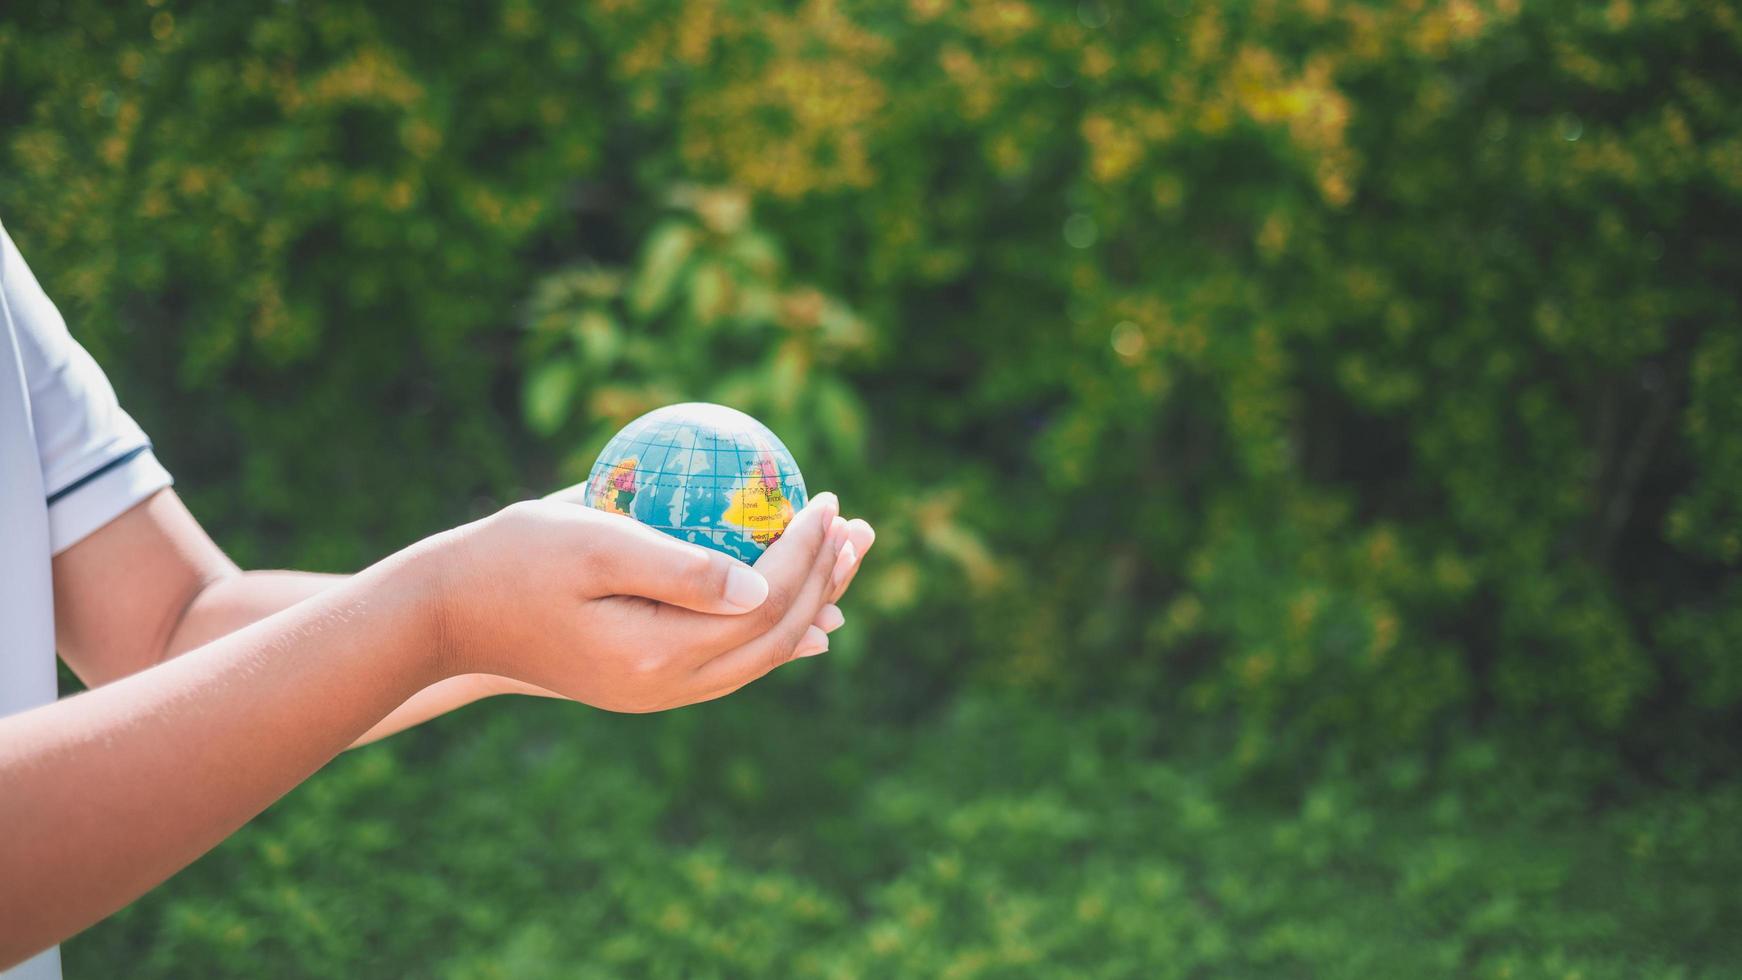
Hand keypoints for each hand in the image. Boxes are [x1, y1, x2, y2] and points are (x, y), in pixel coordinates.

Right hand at [415, 492, 867, 711]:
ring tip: (843, 558)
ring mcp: (658, 694)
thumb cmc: (513, 559)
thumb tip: (763, 584)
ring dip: (809, 604)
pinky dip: (770, 624)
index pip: (765, 603)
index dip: (808, 552)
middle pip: (777, 636)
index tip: (826, 499)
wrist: (448, 617)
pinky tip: (794, 598)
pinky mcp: (646, 684)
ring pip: (760, 654)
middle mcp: (667, 688)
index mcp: (657, 655)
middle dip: (826, 580)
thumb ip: (678, 566)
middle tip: (858, 527)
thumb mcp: (592, 542)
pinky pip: (730, 659)